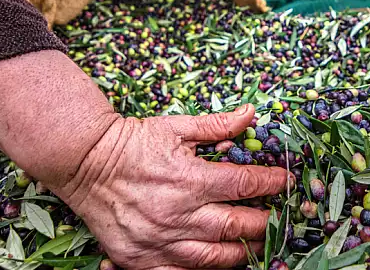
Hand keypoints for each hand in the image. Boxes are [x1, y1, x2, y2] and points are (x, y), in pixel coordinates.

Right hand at [0, 52, 288, 269]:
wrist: (84, 162)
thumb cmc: (133, 143)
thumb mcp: (175, 127)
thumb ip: (217, 125)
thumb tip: (252, 114)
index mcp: (189, 179)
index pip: (244, 185)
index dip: (271, 184)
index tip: (285, 181)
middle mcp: (178, 214)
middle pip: (237, 227)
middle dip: (265, 223)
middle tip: (278, 218)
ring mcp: (159, 241)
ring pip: (215, 258)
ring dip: (242, 252)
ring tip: (257, 244)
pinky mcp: (141, 259)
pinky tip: (218, 261)